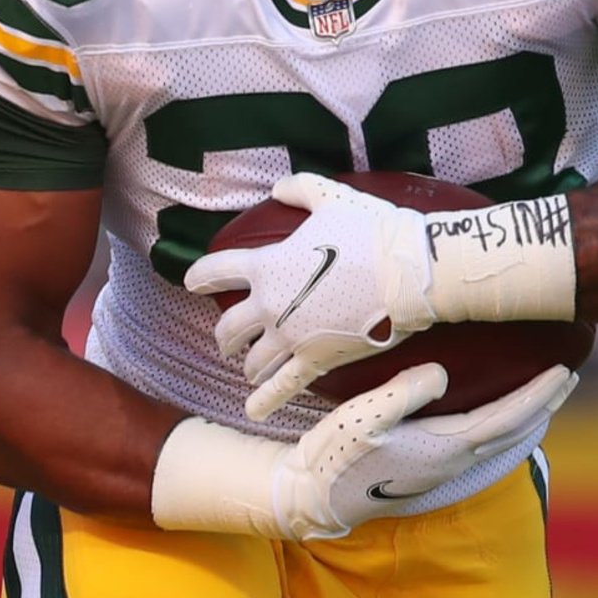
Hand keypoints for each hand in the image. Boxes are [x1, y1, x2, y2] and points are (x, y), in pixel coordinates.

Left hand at [185, 173, 437, 420]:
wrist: (406, 270)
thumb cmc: (370, 231)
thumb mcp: (331, 198)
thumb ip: (299, 189)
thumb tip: (278, 188)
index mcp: (267, 265)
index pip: (217, 271)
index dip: (199, 276)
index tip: (192, 282)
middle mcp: (270, 306)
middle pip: (229, 328)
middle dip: (225, 335)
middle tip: (229, 338)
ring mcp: (291, 337)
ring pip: (252, 361)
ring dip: (247, 364)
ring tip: (249, 366)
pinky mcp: (316, 360)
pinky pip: (283, 387)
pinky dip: (265, 401)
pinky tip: (254, 409)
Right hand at [275, 361, 578, 539]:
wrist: (314, 497)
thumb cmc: (336, 454)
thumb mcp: (364, 417)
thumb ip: (406, 393)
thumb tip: (443, 373)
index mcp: (444, 447)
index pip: (507, 419)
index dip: (538, 396)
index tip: (564, 372)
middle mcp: (452, 461)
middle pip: (514, 432)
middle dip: (544, 405)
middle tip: (570, 377)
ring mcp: (442, 467)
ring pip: (501, 440)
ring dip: (529, 416)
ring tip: (548, 394)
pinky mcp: (429, 466)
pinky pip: (485, 443)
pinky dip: (507, 426)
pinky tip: (503, 417)